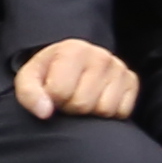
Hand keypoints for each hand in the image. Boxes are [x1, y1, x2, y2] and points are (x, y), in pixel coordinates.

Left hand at [13, 37, 138, 121]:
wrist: (71, 64)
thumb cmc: (49, 73)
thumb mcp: (30, 79)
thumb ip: (29, 94)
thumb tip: (44, 112)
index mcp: (73, 49)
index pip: (60, 92)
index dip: (52, 101)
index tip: (52, 94)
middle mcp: (100, 55)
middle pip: (83, 104)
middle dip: (71, 108)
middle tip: (68, 98)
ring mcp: (118, 67)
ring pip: (105, 110)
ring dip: (91, 113)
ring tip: (82, 98)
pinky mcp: (132, 80)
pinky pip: (122, 112)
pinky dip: (110, 113)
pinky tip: (98, 100)